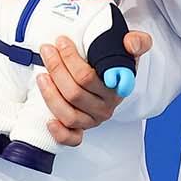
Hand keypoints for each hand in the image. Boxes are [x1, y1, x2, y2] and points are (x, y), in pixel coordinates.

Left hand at [37, 32, 150, 147]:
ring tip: (42, 76)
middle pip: (74, 93)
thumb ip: (138, 41)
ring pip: (68, 114)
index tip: (61, 43)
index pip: (88, 78)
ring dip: (50, 95)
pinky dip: (59, 133)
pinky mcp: (83, 129)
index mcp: (118, 88)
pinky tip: (48, 121)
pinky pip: (72, 138)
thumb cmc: (119, 63)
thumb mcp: (134, 47)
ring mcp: (94, 120)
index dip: (70, 60)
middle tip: (47, 51)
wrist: (117, 79)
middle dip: (56, 69)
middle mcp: (106, 107)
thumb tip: (130, 44)